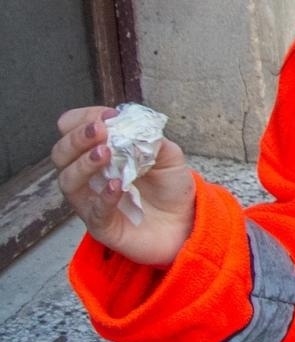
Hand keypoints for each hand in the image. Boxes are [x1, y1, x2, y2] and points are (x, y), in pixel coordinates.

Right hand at [53, 106, 196, 265]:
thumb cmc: (170, 187)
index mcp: (100, 152)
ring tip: (105, 153)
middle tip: (98, 131)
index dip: (85, 119)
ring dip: (84, 164)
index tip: (108, 115)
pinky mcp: (103, 226)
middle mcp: (88, 176)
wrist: (186, 222)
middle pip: (61, 155)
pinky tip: (116, 186)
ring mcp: (92, 201)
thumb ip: (153, 139)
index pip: (72, 130)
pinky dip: (103, 197)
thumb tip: (136, 126)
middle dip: (76, 139)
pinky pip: (94, 212)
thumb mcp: (169, 155)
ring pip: (68, 182)